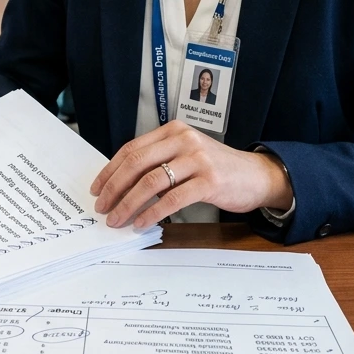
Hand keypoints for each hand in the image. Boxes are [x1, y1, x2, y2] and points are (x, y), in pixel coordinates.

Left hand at [91, 120, 292, 228]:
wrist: (256, 175)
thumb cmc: (216, 167)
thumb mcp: (186, 154)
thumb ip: (159, 160)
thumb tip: (120, 184)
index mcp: (173, 130)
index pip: (132, 149)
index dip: (110, 170)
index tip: (97, 188)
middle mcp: (184, 139)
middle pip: (136, 163)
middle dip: (114, 187)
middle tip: (102, 206)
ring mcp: (197, 159)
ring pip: (151, 181)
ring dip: (128, 203)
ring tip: (118, 219)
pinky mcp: (209, 181)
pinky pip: (172, 199)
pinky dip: (152, 212)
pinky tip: (141, 222)